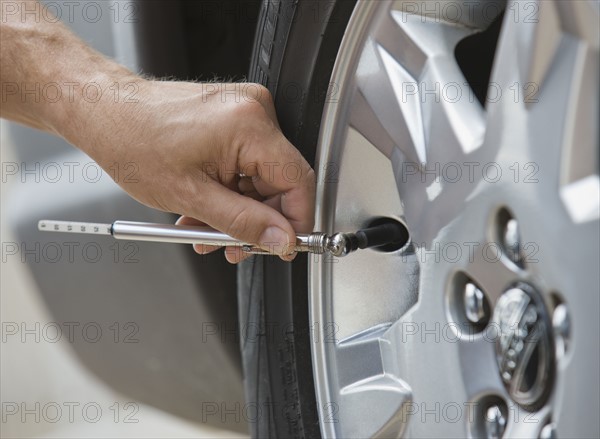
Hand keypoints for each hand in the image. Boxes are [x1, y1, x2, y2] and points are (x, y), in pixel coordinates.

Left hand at [67, 80, 314, 262]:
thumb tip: (279, 239)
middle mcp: (254, 110)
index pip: (299, 181)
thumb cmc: (134, 142)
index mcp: (249, 125)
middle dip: (256, 220)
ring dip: (238, 209)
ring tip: (205, 228)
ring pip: (260, 177)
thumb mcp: (191, 196)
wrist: (106, 111)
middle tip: (232, 245)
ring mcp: (245, 110)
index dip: (297, 221)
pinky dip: (229, 189)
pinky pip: (246, 163)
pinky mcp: (234, 115)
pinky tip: (206, 206)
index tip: (285, 245)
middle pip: (279, 182)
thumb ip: (244, 223)